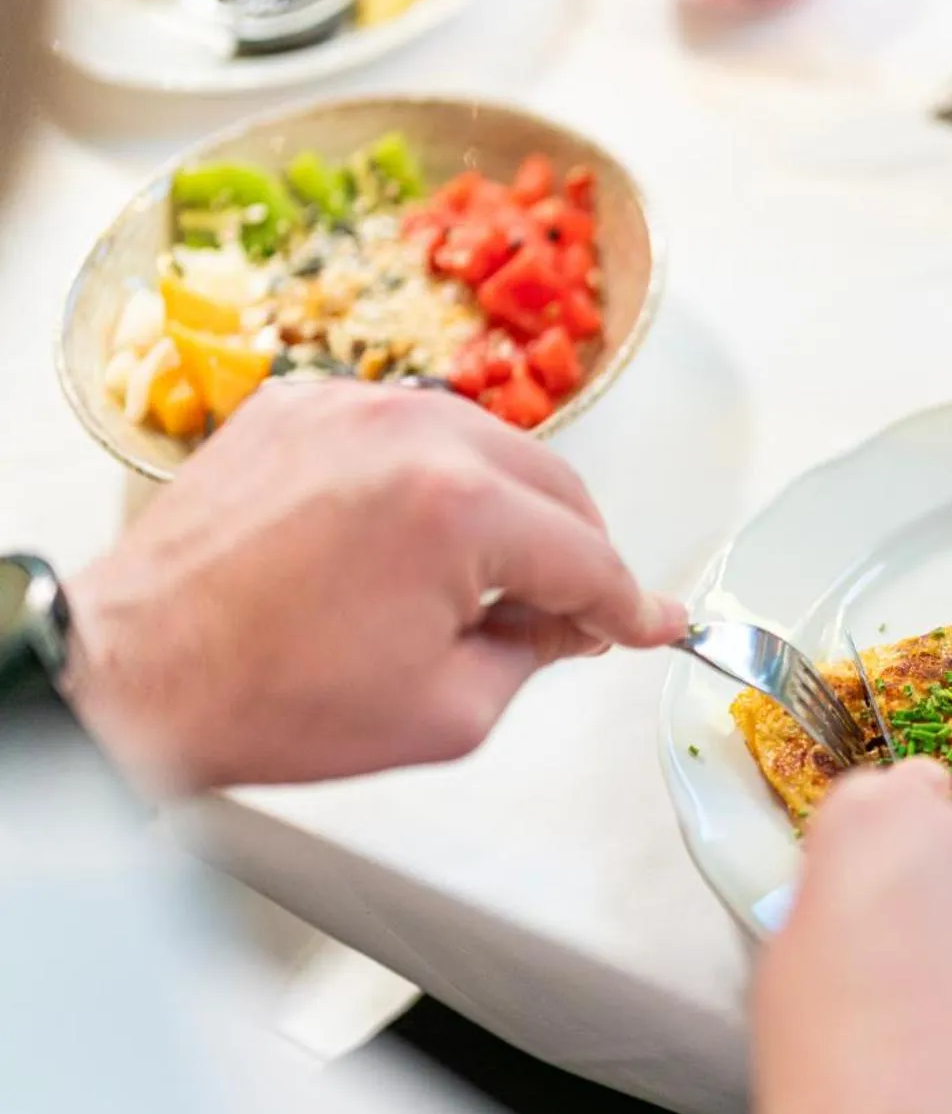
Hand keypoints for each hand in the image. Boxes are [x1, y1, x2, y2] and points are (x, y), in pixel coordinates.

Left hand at [63, 381, 684, 791]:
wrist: (134, 672)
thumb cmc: (266, 697)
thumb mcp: (447, 711)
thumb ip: (536, 655)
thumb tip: (573, 622)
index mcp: (459, 509)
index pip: (588, 556)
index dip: (630, 604)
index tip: (654, 622)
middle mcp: (412, 433)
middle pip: (555, 485)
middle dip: (577, 553)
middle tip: (572, 616)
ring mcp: (351, 406)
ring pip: (490, 443)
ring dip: (510, 507)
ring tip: (483, 580)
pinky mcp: (300, 402)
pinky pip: (407, 426)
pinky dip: (433, 474)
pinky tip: (413, 534)